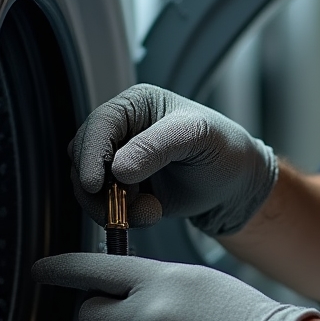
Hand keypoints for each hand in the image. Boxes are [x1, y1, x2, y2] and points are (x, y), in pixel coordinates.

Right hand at [69, 84, 276, 236]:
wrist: (236, 186)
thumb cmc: (225, 150)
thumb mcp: (199, 137)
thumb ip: (159, 146)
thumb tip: (119, 168)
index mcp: (137, 104)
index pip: (100, 123)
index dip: (91, 153)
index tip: (95, 183)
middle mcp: (122, 130)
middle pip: (83, 157)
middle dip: (97, 186)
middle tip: (122, 204)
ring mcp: (119, 161)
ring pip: (87, 186)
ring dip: (110, 205)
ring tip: (147, 211)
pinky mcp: (122, 190)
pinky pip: (102, 205)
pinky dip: (121, 215)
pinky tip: (151, 213)